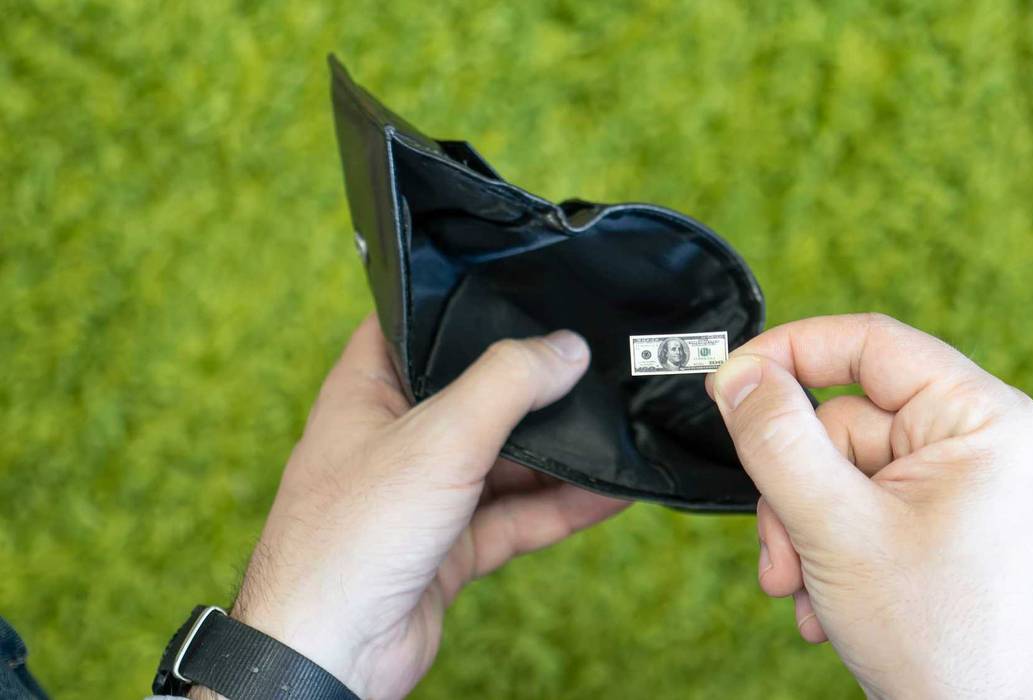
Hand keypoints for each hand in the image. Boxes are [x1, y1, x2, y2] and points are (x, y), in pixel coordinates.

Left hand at [199, 316, 627, 698]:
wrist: (331, 655)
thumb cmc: (352, 537)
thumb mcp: (438, 438)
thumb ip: (507, 384)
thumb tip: (568, 347)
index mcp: (366, 392)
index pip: (414, 327)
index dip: (464, 307)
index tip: (525, 290)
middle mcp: (394, 439)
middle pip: (475, 397)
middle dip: (534, 389)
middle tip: (597, 365)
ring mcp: (423, 496)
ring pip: (502, 462)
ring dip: (557, 454)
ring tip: (619, 429)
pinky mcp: (449, 547)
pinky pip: (515, 517)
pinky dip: (560, 508)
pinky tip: (611, 493)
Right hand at [707, 314, 1032, 699]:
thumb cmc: (934, 635)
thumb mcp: (837, 528)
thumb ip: (778, 440)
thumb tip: (738, 373)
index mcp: (978, 417)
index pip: (869, 342)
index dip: (789, 352)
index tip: (727, 382)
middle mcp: (969, 438)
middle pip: (837, 417)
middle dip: (792, 489)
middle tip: (784, 550)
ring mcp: (947, 480)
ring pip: (829, 466)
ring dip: (799, 529)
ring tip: (806, 587)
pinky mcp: (923, 517)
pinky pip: (845, 501)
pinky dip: (819, 547)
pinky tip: (825, 598)